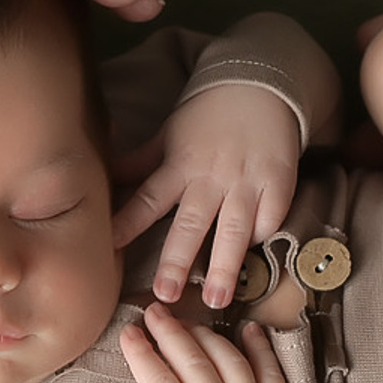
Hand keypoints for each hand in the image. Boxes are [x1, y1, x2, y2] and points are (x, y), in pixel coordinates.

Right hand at [87, 302, 294, 382]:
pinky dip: (261, 348)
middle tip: (154, 311)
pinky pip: (271, 372)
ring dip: (206, 335)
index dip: (141, 352)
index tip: (129, 332)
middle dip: (169, 331)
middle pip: (190, 359)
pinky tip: (249, 329)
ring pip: (227, 358)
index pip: (157, 379)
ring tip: (189, 323)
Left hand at [111, 85, 299, 307]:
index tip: (109, 248)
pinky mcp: (277, 179)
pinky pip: (270, 216)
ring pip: (234, 228)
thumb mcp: (170, 132)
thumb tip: (104, 176)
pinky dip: (262, 236)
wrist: (260, 83)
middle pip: (191, 223)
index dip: (127, 223)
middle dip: (178, 261)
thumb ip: (141, 161)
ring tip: (218, 300)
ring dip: (225, 265)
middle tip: (167, 295)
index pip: (147, 199)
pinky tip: (253, 256)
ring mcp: (246, 179)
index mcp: (179, 165)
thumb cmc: (209, 112)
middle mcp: (210, 176)